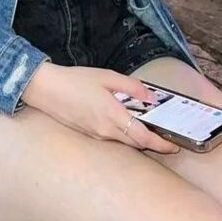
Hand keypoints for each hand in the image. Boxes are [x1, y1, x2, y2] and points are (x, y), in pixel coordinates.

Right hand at [21, 63, 179, 153]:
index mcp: (112, 115)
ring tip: (149, 127)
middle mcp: (105, 131)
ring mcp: (96, 135)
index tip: (174, 145)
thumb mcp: (107, 76)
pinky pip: (112, 139)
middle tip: (166, 137)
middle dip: (153, 143)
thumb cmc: (76, 80)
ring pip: (124, 142)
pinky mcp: (89, 135)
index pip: (143, 137)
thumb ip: (132, 87)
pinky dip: (124, 134)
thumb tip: (152, 97)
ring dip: (138, 138)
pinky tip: (125, 122)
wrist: (47, 89)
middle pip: (136, 144)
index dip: (161, 144)